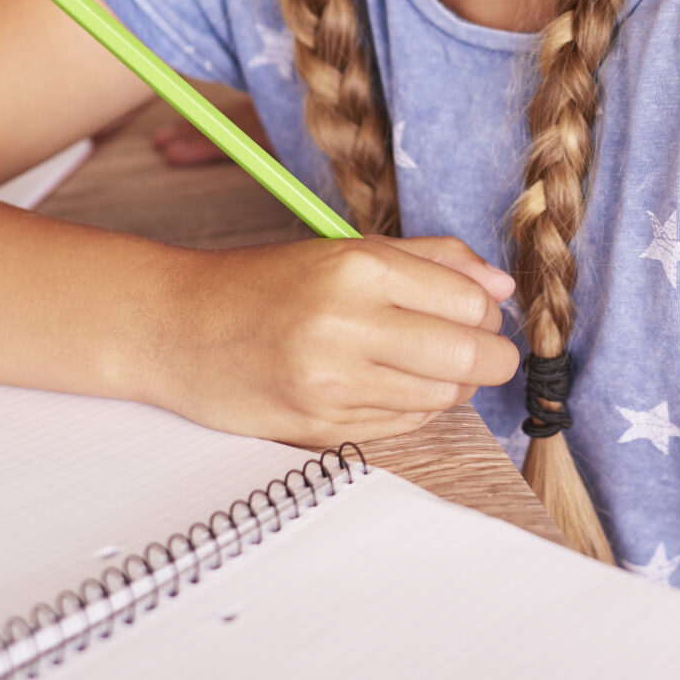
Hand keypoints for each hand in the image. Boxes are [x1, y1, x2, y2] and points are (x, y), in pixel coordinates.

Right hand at [147, 232, 519, 447]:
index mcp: (357, 268)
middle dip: (492, 357)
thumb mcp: (347, 251)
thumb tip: (501, 285)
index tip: (481, 313)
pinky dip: (416, 408)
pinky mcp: (319, 428)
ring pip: (442, 397)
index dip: (488, 312)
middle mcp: (345, 325)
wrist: (177, 328)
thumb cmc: (266, 284)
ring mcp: (330, 384)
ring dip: (455, 385)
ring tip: (432, 364)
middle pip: (467, 356)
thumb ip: (432, 260)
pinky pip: (404, 426)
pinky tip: (394, 385)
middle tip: (484, 350)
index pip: (470, 302)